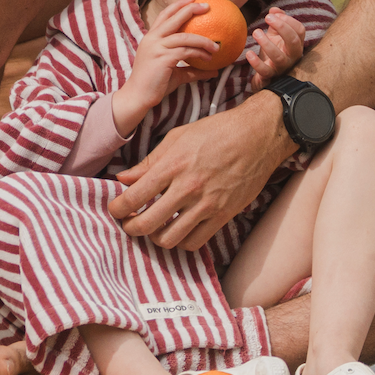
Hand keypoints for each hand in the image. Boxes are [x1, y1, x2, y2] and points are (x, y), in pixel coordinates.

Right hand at [111, 0, 223, 130]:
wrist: (138, 96)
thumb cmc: (155, 84)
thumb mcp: (175, 73)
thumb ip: (192, 69)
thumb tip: (212, 70)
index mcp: (151, 38)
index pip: (165, 15)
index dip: (178, 5)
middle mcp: (152, 39)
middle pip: (173, 18)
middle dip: (190, 9)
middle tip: (206, 6)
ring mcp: (157, 48)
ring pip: (185, 37)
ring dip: (203, 40)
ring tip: (216, 46)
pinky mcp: (163, 58)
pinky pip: (186, 52)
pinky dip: (200, 53)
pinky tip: (209, 58)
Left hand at [111, 96, 293, 250]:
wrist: (259, 136)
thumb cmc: (217, 131)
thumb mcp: (178, 137)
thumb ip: (149, 162)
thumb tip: (123, 178)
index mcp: (173, 165)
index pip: (133, 197)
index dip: (117, 208)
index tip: (115, 209)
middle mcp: (188, 188)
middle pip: (147, 224)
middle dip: (131, 228)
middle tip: (129, 223)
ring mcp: (207, 205)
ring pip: (169, 239)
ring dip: (155, 237)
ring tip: (153, 227)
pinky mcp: (223, 216)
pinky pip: (194, 242)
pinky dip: (181, 242)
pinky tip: (178, 230)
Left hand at [245, 7, 305, 87]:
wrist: (265, 74)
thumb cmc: (274, 50)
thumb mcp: (276, 34)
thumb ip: (277, 20)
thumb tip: (274, 10)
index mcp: (296, 44)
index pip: (300, 30)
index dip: (288, 20)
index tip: (273, 14)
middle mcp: (292, 56)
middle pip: (293, 41)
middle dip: (281, 27)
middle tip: (267, 18)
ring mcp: (282, 67)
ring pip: (278, 56)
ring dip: (267, 43)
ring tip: (256, 32)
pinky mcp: (270, 77)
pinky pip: (265, 71)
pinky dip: (256, 63)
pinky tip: (249, 53)